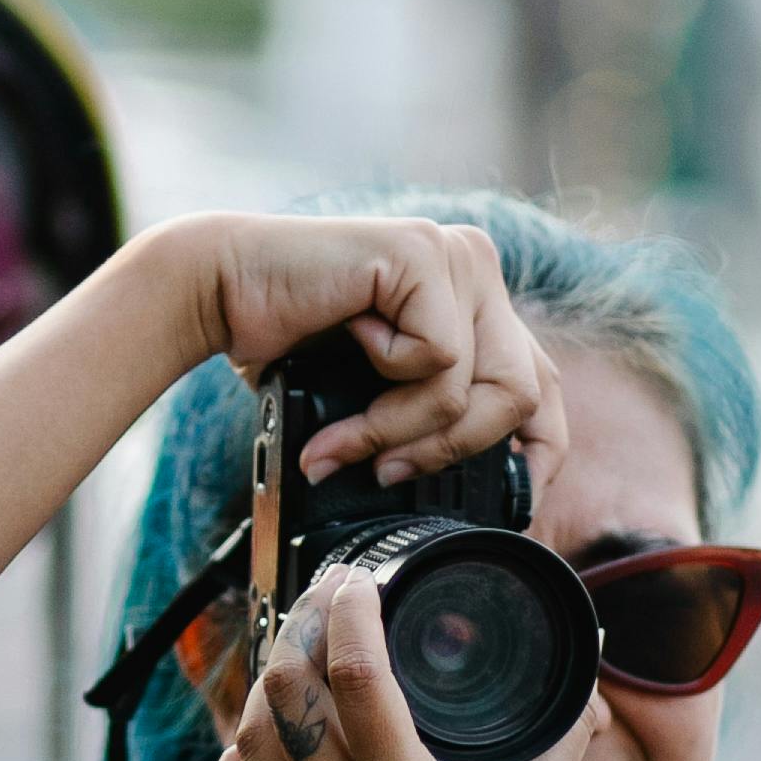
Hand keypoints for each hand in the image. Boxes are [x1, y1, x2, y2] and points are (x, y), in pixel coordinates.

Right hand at [187, 215, 566, 492]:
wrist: (218, 288)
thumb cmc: (287, 342)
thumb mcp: (380, 391)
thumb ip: (430, 411)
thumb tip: (487, 487)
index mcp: (476, 297)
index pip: (543, 386)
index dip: (537, 456)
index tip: (508, 507)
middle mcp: (476, 266)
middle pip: (520, 395)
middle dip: (449, 451)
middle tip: (386, 473)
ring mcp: (454, 255)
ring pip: (475, 387)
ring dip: (401, 430)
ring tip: (345, 440)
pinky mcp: (423, 253)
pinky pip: (435, 357)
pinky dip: (384, 383)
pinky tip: (347, 345)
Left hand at [206, 564, 582, 760]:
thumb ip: (556, 732)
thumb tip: (585, 663)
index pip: (353, 672)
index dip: (345, 610)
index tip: (352, 582)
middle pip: (288, 698)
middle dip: (297, 634)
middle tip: (317, 607)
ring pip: (250, 748)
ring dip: (265, 692)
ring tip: (290, 661)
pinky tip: (250, 743)